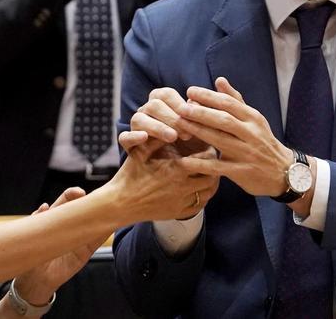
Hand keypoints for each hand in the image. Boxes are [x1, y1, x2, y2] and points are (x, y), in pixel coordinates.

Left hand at [10, 188, 105, 304]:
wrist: (33, 280)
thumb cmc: (30, 255)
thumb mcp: (30, 235)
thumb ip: (36, 220)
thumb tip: (45, 207)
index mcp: (55, 218)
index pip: (66, 201)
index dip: (72, 195)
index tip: (77, 193)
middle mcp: (69, 226)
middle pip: (82, 208)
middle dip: (88, 201)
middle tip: (92, 198)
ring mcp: (78, 239)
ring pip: (92, 222)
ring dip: (99, 215)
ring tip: (105, 208)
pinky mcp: (84, 253)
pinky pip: (96, 241)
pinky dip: (104, 232)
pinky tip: (108, 226)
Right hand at [104, 130, 219, 222]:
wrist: (121, 203)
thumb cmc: (130, 175)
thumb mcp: (141, 152)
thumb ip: (157, 137)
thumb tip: (174, 123)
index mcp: (175, 169)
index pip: (206, 158)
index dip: (210, 151)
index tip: (209, 146)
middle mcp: (182, 186)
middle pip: (212, 174)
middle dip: (214, 166)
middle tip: (213, 160)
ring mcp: (181, 201)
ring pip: (209, 191)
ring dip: (212, 181)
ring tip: (210, 172)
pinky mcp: (179, 213)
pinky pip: (200, 204)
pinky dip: (204, 195)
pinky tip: (201, 188)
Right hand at [130, 87, 212, 157]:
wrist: (174, 174)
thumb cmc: (190, 148)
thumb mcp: (198, 135)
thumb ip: (198, 120)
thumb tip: (198, 104)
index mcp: (162, 104)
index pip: (166, 94)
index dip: (178, 104)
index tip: (192, 117)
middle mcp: (146, 112)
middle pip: (153, 105)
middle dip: (171, 118)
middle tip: (187, 134)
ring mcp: (135, 128)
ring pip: (138, 119)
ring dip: (156, 127)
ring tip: (172, 137)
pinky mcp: (128, 145)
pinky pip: (124, 137)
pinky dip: (133, 136)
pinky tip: (144, 137)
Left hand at [173, 77, 291, 198]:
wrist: (284, 172)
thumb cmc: (262, 141)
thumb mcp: (253, 119)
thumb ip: (235, 100)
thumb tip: (219, 79)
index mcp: (253, 118)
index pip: (229, 104)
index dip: (209, 97)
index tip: (190, 91)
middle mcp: (251, 134)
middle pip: (223, 120)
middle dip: (201, 112)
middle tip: (181, 107)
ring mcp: (247, 153)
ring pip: (220, 140)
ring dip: (198, 132)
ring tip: (179, 125)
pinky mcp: (242, 172)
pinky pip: (218, 167)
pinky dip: (201, 164)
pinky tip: (184, 161)